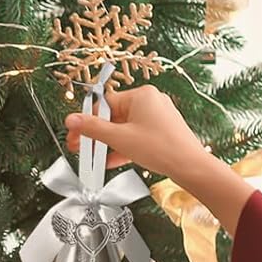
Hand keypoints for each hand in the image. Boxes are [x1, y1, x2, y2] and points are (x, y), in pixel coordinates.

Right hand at [65, 83, 208, 183]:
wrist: (190, 166)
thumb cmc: (160, 148)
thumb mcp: (119, 138)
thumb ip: (92, 128)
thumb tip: (71, 119)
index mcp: (141, 95)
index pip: (104, 104)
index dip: (86, 121)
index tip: (74, 134)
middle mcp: (150, 101)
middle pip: (114, 116)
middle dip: (97, 135)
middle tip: (82, 148)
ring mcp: (157, 116)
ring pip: (124, 128)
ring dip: (109, 144)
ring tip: (95, 158)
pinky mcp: (162, 130)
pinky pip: (136, 135)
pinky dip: (123, 146)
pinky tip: (112, 161)